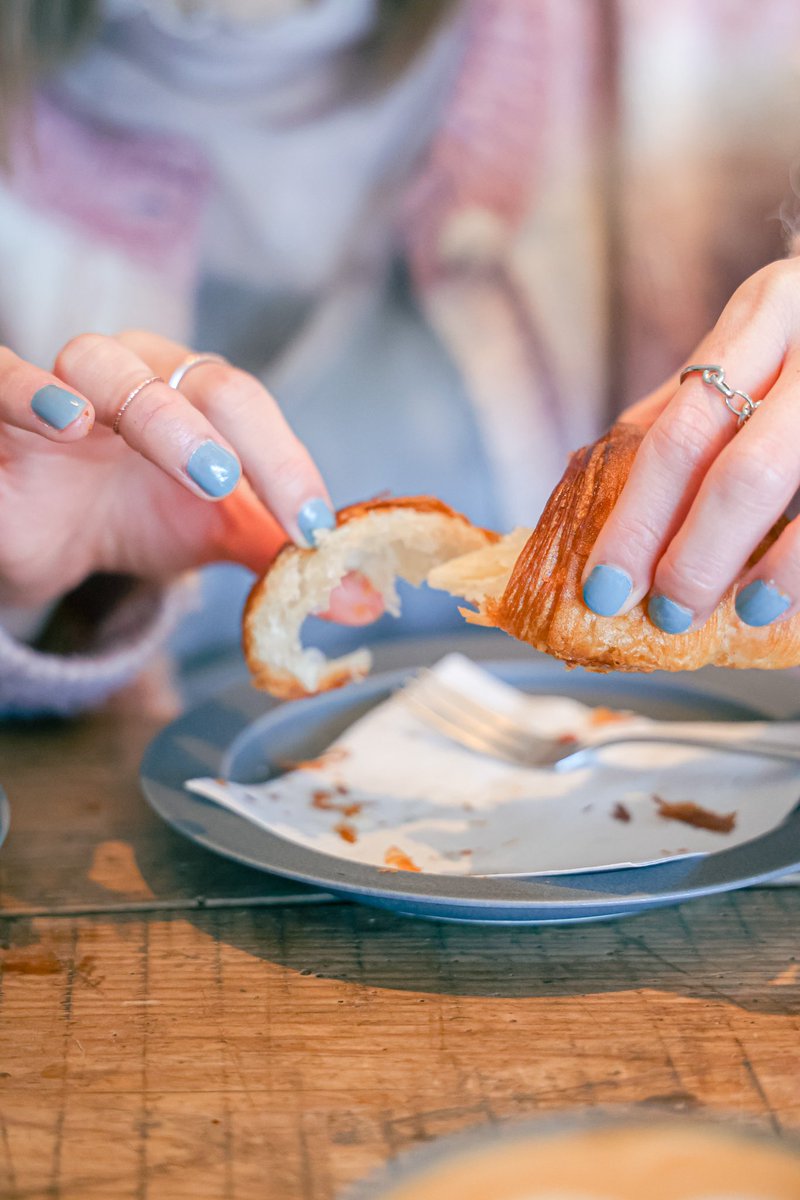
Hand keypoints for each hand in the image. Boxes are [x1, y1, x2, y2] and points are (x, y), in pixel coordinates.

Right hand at [0, 329, 382, 622]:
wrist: (51, 533)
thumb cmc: (137, 510)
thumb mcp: (214, 531)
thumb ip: (278, 555)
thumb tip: (362, 602)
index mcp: (194, 390)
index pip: (249, 408)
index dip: (285, 463)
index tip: (314, 532)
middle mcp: (135, 370)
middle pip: (189, 378)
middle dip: (223, 434)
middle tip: (236, 487)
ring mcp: (64, 382)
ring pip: (100, 365)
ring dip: (150, 413)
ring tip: (188, 466)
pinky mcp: (1, 412)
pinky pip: (4, 378)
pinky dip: (30, 394)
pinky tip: (64, 420)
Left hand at [581, 258, 799, 633]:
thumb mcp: (749, 340)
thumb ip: (687, 407)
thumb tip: (600, 494)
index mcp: (763, 314)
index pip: (681, 434)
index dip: (636, 523)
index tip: (604, 586)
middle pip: (744, 474)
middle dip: (696, 559)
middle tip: (666, 614)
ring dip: (769, 571)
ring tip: (740, 609)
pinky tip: (783, 595)